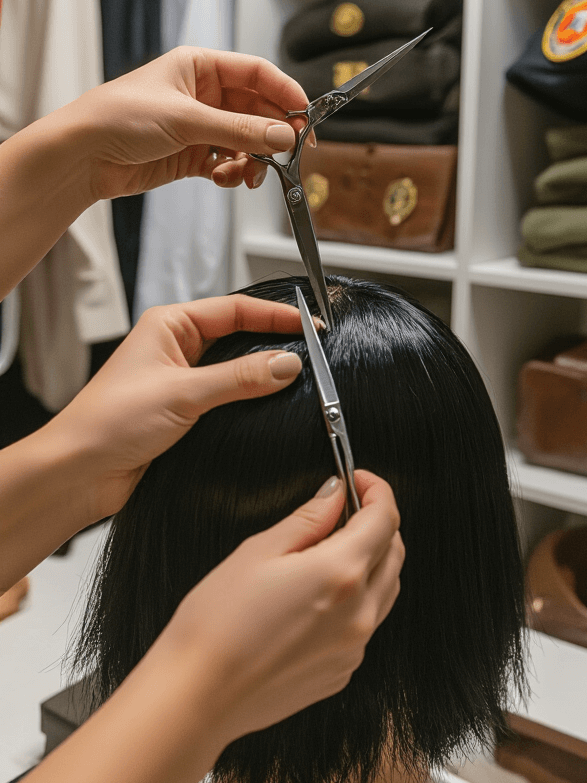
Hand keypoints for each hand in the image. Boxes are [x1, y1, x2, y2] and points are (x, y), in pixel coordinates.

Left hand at [48, 293, 304, 523]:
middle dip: (273, 344)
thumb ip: (240, 378)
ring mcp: (181, 381)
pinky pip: (228, 400)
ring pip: (235, 370)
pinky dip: (250, 403)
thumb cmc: (106, 423)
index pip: (234, 309)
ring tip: (298, 380)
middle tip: (312, 353)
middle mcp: (175, 349)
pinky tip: (269, 409)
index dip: (274, 316)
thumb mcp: (183, 393)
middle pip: (238, 336)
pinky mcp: (185, 413)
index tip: (309, 325)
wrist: (78, 473)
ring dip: (262, 376)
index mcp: (168, 325)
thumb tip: (286, 364)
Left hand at [64, 47, 310, 198]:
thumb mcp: (185, 119)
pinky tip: (227, 179)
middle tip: (289, 154)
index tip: (305, 117)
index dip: (285, 93)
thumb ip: (239, 130)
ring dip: (254, 159)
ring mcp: (199, 126)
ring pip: (246, 141)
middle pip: (257, 110)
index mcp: (200, 66)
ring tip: (250, 174)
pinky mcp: (192, 155)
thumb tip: (283, 135)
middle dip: (272, 134)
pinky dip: (234, 173)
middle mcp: (203, 94)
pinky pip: (229, 163)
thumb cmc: (117, 117)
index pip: (257, 73)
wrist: (81, 156)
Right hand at [158, 471, 403, 750]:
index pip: (384, 519)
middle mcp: (359, 613)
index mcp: (340, 573)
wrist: (198, 696)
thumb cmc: (216, 624)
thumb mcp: (257, 552)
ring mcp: (354, 647)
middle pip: (394, 553)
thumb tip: (336, 495)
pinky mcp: (341, 671)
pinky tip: (317, 598)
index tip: (358, 479)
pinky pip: (365, 625)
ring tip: (330, 551)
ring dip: (372, 562)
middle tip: (344, 510)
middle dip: (378, 524)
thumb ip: (307, 520)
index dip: (376, 490)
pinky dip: (356, 601)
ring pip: (386, 590)